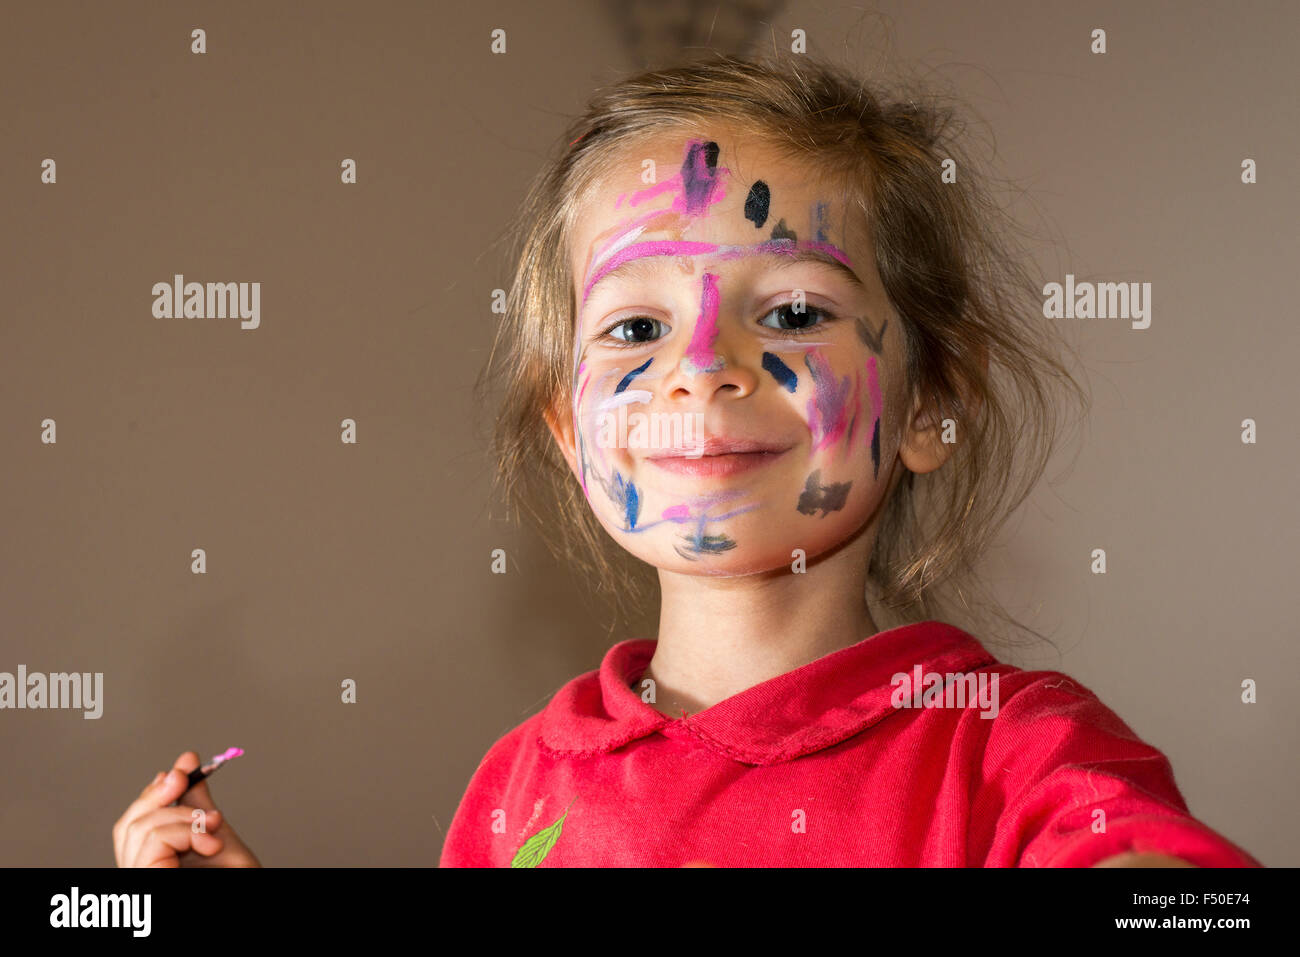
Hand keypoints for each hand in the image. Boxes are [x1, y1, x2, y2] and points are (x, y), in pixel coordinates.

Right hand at [113, 750, 260, 866]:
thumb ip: (196, 803)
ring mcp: (141, 879)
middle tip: (185, 775)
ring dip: (183, 816)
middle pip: (128, 825)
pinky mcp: (147, 880)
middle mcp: (141, 872)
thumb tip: (187, 762)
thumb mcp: (213, 832)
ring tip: (213, 824)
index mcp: (153, 861)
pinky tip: (209, 843)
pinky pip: (153, 841)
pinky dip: (185, 832)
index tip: (180, 767)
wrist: (251, 896)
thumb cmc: (233, 876)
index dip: (152, 792)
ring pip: (140, 829)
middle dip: (158, 793)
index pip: (134, 824)